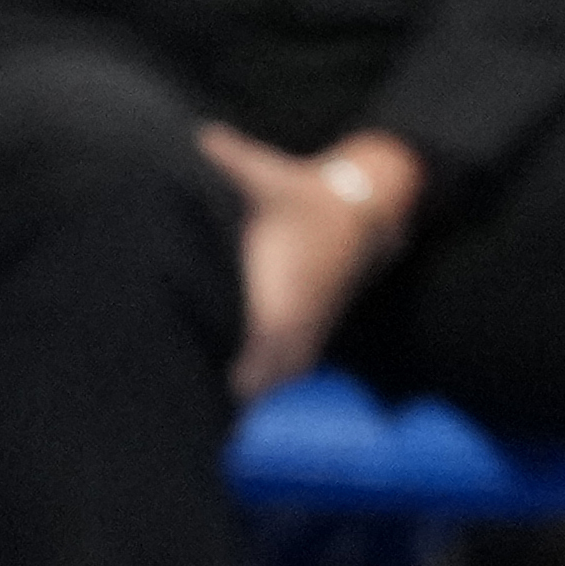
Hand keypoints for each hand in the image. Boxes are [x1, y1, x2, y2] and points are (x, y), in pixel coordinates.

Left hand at [196, 124, 417, 403]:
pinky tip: (251, 410)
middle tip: (221, 425)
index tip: (233, 394)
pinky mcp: (313, 329)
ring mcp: (310, 326)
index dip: (253, 373)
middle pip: (278, 374)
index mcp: (286, 291)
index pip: (271, 344)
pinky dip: (276, 387)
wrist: (361, 206)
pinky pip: (295, 367)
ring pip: (288, 376)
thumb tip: (203, 135)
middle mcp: (300, 316)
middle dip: (253, 398)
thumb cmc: (305, 196)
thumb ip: (234, 160)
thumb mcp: (269, 177)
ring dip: (264, 398)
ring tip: (232, 431)